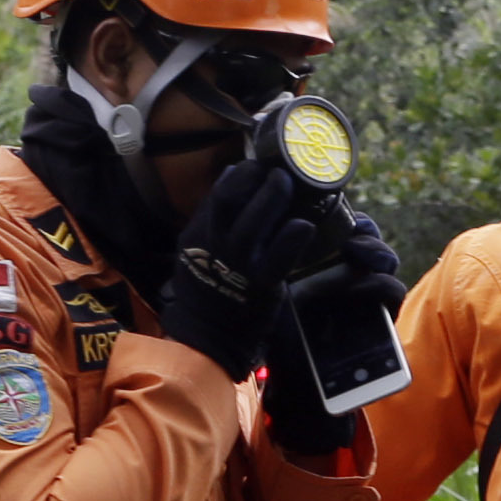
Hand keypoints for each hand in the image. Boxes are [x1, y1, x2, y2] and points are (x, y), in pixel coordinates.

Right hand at [153, 158, 312, 372]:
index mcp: (200, 233)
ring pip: (253, 222)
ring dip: (274, 198)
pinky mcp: (262, 286)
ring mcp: (239, 265)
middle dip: (258, 178)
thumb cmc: (208, 284)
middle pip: (232, 199)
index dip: (242, 173)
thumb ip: (213, 215)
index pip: (220, 193)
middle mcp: (216, 245)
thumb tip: (235, 175)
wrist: (207, 334)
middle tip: (279, 172)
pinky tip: (303, 225)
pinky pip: (279, 258)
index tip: (259, 166)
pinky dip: (292, 238)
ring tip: (288, 186)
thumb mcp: (196, 246)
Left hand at [260, 209, 401, 455]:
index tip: (334, 211)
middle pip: (368, 238)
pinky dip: (381, 285)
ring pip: (385, 261)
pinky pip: (393, 292)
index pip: (343, 226)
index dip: (344, 215)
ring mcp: (368, 294)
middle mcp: (350, 273)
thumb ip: (277, 262)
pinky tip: (365, 285)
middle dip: (364, 231)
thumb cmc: (281, 334)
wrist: (296, 381)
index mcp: (324, 261)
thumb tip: (274, 223)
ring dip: (375, 252)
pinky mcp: (383, 316)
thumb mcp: (273, 293)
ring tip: (357, 253)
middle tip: (349, 234)